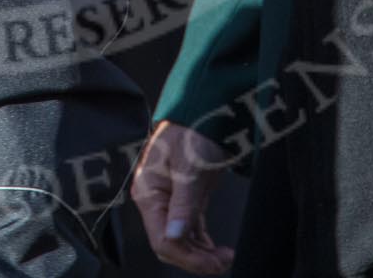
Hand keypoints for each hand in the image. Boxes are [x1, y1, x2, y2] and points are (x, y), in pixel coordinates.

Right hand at [132, 121, 235, 273]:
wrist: (205, 110)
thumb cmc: (193, 130)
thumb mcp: (190, 168)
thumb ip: (183, 204)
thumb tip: (176, 236)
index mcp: (148, 193)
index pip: (162, 239)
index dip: (187, 257)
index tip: (213, 262)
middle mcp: (155, 200)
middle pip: (171, 245)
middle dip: (196, 259)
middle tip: (223, 260)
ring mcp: (169, 201)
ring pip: (181, 241)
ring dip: (201, 253)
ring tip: (224, 256)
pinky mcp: (184, 199)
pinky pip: (190, 230)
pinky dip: (202, 243)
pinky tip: (216, 249)